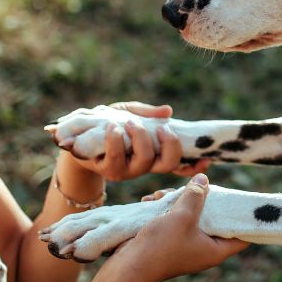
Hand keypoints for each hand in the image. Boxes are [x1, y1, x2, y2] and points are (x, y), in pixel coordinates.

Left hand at [56, 102, 208, 180]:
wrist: (74, 137)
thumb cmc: (106, 125)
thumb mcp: (128, 113)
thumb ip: (147, 113)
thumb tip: (168, 111)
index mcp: (153, 153)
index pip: (179, 163)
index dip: (194, 167)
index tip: (207, 160)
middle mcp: (144, 165)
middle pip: (167, 163)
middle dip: (169, 144)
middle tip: (162, 128)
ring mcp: (127, 170)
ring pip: (144, 160)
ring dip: (140, 138)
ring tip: (128, 122)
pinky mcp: (107, 170)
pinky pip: (116, 158)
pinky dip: (116, 139)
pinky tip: (112, 126)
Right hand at [115, 174, 247, 281]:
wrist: (128, 267)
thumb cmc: (161, 245)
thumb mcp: (183, 216)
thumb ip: (196, 195)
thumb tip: (204, 179)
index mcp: (216, 250)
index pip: (242, 233)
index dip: (244, 216)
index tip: (242, 198)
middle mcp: (204, 249)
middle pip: (214, 218)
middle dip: (201, 199)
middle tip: (192, 187)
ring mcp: (186, 245)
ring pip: (190, 215)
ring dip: (176, 201)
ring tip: (162, 195)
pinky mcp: (169, 241)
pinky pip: (174, 220)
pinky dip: (164, 209)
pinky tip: (151, 201)